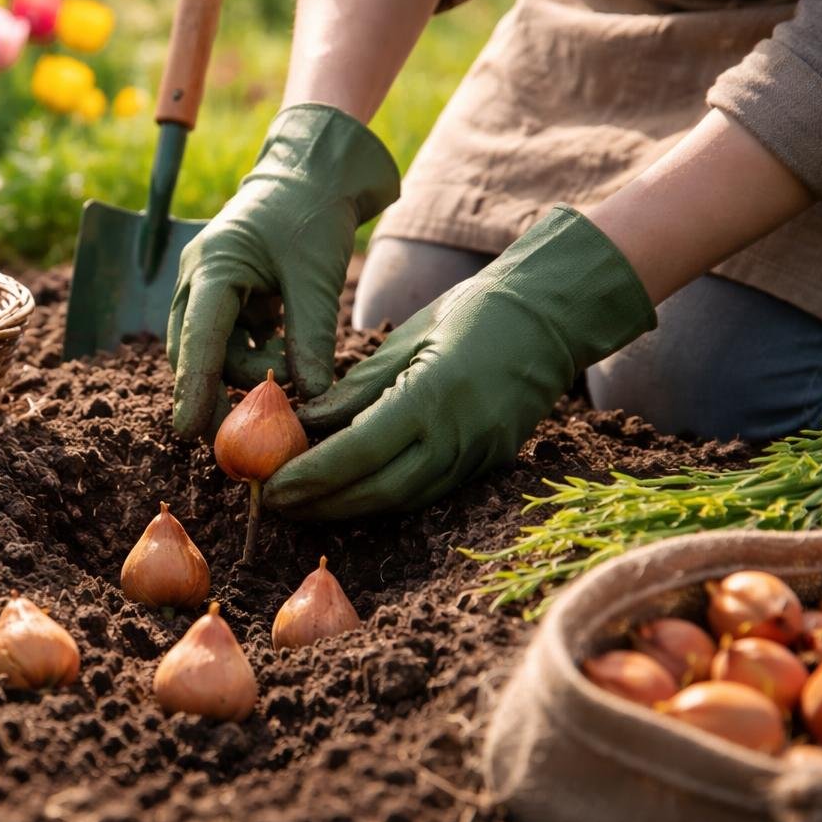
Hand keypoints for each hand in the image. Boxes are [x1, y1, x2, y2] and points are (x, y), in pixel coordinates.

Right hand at [167, 103, 398, 438]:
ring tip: (292, 360)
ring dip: (246, 367)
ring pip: (211, 350)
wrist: (310, 174)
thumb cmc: (311, 215)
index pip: (198, 338)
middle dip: (217, 389)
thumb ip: (310, 338)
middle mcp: (196, 278)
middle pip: (192, 351)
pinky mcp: (221, 295)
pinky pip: (227, 339)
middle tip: (249, 428)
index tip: (190, 431)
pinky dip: (254, 353)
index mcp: (213, 266)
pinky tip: (284, 344)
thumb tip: (309, 399)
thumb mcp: (316, 278)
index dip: (193, 387)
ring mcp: (204, 286)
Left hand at [264, 206, 655, 517]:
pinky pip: (425, 492)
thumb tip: (304, 423)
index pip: (359, 451)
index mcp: (432, 396)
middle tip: (274, 504)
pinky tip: (349, 494)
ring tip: (302, 505)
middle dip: (321, 504)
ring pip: (402, 500)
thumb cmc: (472, 313)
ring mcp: (477, 455)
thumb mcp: (406, 339)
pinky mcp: (488, 463)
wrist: (550, 317)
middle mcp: (457, 436)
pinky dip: (383, 498)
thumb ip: (355, 387)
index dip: (312, 476)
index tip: (271, 486)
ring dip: (348, 508)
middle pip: (377, 490)